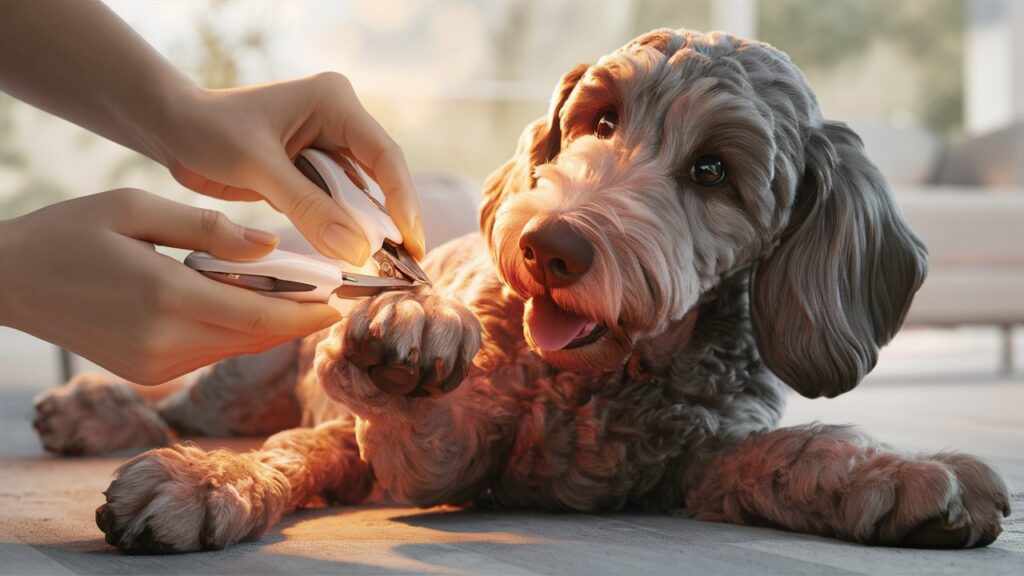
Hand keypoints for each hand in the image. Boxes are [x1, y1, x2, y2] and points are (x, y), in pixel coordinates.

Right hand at [0, 189, 339, 384]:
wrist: (7, 282)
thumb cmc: (69, 231)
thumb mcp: (134, 207)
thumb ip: (207, 227)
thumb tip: (270, 245)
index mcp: (166, 297)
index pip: (260, 313)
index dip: (307, 312)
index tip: (344, 302)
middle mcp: (166, 341)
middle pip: (255, 335)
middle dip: (298, 318)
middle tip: (333, 294)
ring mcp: (155, 365)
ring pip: (236, 346)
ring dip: (269, 323)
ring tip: (299, 294)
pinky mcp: (146, 372)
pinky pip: (211, 352)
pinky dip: (237, 330)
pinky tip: (247, 302)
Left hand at [159, 74, 424, 264]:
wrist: (170, 128)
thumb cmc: (207, 130)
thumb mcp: (258, 169)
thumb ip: (309, 208)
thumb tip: (357, 252)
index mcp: (334, 102)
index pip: (384, 155)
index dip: (402, 200)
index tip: (411, 242)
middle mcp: (339, 120)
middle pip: (382, 176)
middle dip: (392, 219)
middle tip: (406, 264)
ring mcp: (328, 145)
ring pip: (362, 193)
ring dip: (369, 228)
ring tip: (384, 267)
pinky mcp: (312, 169)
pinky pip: (338, 203)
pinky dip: (343, 229)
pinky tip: (351, 255)